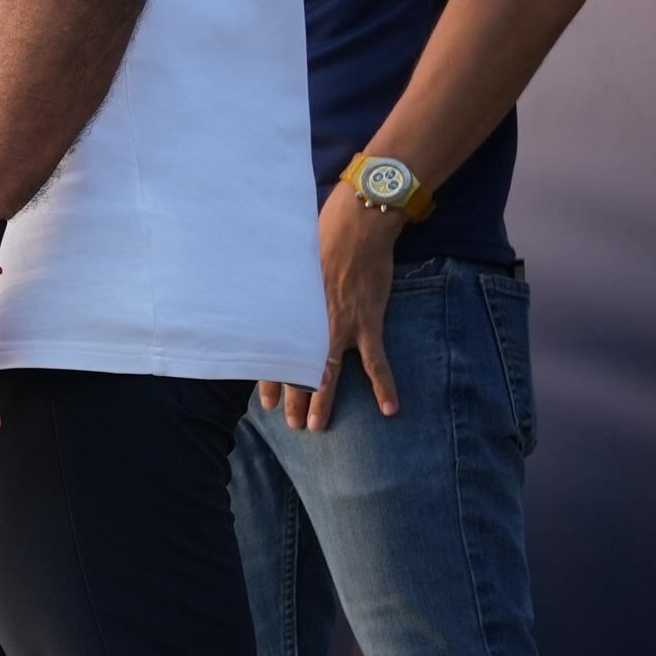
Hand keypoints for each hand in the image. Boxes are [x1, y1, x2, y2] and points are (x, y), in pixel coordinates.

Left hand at [263, 187, 402, 431]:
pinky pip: (377, 364)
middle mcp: (312, 326)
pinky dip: (385, 387)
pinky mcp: (369, 323)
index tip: (266, 403)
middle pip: (299, 371)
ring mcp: (342, 328)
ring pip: (329, 375)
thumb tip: (266, 301)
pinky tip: (390, 409)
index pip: (277, 356)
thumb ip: (284, 293)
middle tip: (292, 425)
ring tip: (317, 426)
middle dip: (295, 400)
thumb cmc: (320, 242)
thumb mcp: (292, 271)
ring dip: (322, 402)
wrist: (355, 228)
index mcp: (292, 315)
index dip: (271, 382)